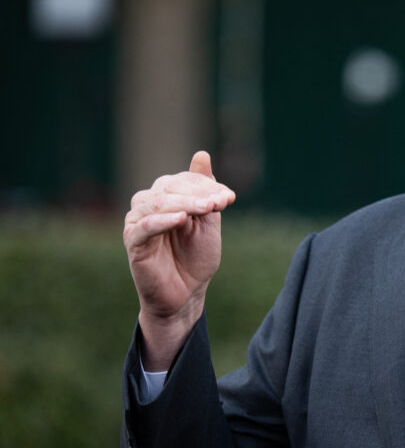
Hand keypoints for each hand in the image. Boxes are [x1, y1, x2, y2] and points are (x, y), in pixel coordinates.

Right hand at [123, 151, 235, 369]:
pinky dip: (163, 220)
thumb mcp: (207, 220)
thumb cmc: (196, 257)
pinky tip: (182, 219)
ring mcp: (138, 221)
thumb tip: (201, 154)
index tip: (230, 198)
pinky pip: (145, 226)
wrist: (187, 293)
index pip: (184, 180)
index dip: (207, 185)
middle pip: (171, 188)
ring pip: (159, 203)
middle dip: (200, 193)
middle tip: (223, 202)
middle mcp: (148, 204)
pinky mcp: (132, 241)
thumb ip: (205, 190)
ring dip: (186, 203)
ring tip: (209, 208)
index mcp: (167, 196)